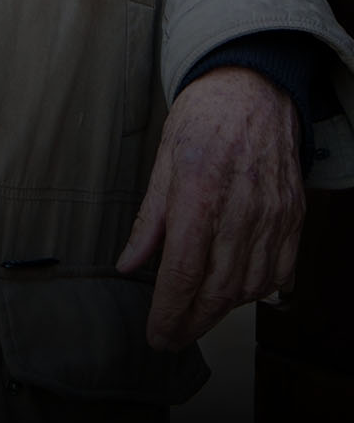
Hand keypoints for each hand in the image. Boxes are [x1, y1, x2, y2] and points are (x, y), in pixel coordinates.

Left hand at [116, 66, 303, 350]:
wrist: (254, 86)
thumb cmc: (204, 116)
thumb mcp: (163, 157)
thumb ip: (149, 218)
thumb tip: (128, 263)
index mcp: (198, 190)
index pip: (182, 271)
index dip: (169, 312)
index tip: (157, 335)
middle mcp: (239, 207)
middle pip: (217, 289)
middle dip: (192, 322)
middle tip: (172, 336)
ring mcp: (272, 214)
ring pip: (249, 287)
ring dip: (222, 311)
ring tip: (198, 313)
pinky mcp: (293, 215)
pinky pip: (280, 271)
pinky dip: (257, 291)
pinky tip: (237, 293)